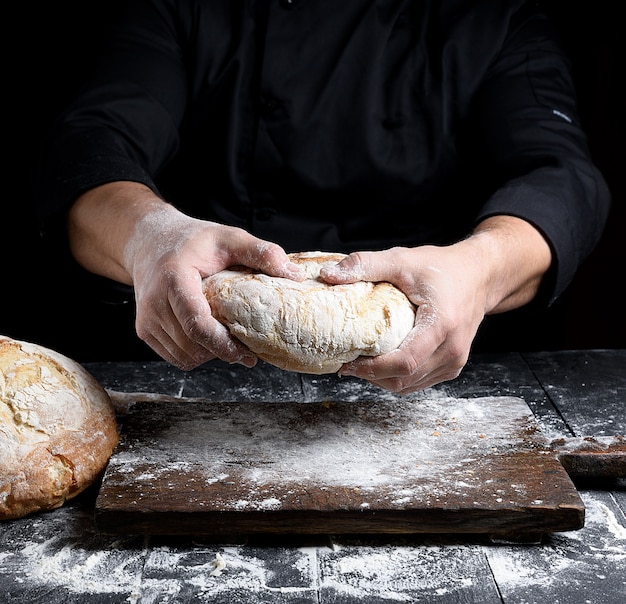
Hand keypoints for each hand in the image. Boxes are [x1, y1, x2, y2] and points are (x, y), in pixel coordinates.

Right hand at [67, 182, 305, 369]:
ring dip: (209, 355)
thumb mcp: (228, 237)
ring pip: (184, 356)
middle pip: (192, 346)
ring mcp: (147, 319)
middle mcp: (154, 302)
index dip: (223, 345)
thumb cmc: (192, 241)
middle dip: (222, 353)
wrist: (150, 242)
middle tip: (248, 350)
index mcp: (174, 279)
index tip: (247, 354)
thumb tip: (294, 274)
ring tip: (229, 341)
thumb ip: (259, 252)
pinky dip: (195, 355)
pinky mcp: (145, 330)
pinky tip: (210, 340)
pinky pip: (175, 356)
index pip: (197, 324)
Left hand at [320, 216, 550, 392]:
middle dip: (371, 376)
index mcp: (441, 326)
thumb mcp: (402, 260)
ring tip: (360, 363)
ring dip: (382, 379)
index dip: (372, 368)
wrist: (479, 275)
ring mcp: (454, 361)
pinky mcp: (452, 366)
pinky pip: (419, 382)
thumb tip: (328, 274)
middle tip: (346, 363)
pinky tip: (381, 363)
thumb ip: (365, 265)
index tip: (347, 362)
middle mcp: (452, 350)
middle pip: (404, 379)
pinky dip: (397, 378)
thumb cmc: (442, 267)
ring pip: (410, 386)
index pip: (404, 362)